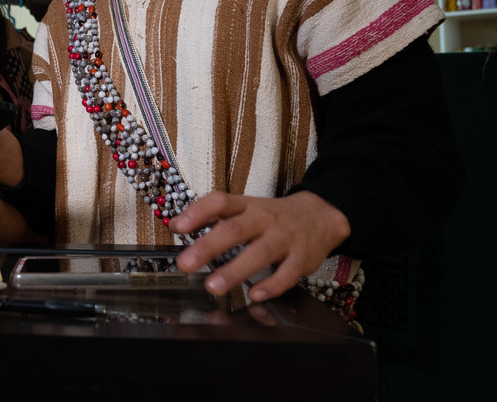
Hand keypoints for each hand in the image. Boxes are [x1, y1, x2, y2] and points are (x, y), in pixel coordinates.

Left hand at [169, 191, 350, 301]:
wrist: (320, 215)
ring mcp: (284, 239)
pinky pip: (286, 274)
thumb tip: (175, 224)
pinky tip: (255, 295)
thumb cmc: (272, 216)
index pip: (220, 202)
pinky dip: (271, 286)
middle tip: (185, 264)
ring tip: (212, 286)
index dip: (197, 213)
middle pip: (234, 230)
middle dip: (208, 247)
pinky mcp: (301, 259)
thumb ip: (213, 216)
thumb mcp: (245, 208)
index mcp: (247, 205)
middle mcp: (264, 219)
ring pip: (259, 253)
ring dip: (234, 271)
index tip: (177, 227)